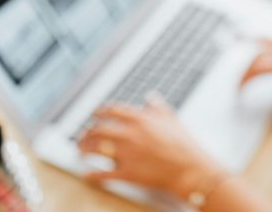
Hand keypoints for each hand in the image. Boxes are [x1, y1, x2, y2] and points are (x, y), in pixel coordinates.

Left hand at [78, 97, 221, 198]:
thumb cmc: (184, 145)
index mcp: (140, 119)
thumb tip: (151, 97)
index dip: (98, 111)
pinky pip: (103, 174)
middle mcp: (129, 134)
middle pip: (98, 130)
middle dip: (86, 132)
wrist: (191, 169)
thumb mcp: (172, 119)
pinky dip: (92, 175)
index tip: (94, 114)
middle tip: (83, 134)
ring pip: (96, 149)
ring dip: (84, 149)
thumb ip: (158, 107)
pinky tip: (87, 174)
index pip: (111, 111)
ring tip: (81, 150)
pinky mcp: (127, 173)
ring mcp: (127, 154)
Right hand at [240, 41, 271, 113]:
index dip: (246, 79)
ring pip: (262, 43)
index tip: (238, 92)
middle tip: (235, 87)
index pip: (260, 67)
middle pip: (257, 56)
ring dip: (247, 47)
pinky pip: (271, 39)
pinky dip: (257, 38)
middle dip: (243, 70)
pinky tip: (248, 35)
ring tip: (231, 41)